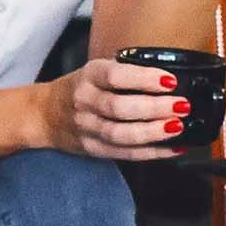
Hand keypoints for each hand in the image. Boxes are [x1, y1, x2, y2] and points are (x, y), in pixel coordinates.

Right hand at [33, 57, 199, 159]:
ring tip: (178, 127)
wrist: (44, 114)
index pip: (116, 76)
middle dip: (154, 108)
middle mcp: (85, 102)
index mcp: (89, 76)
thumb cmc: (80, 88)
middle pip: (119, 108)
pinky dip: (152, 153)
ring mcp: (87, 128)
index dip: (144, 78)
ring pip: (121, 134)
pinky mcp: (93, 149)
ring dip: (153, 132)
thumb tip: (171, 79)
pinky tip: (174, 148)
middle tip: (181, 105)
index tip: (170, 81)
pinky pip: (124, 154)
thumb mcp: (97, 71)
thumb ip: (126, 72)